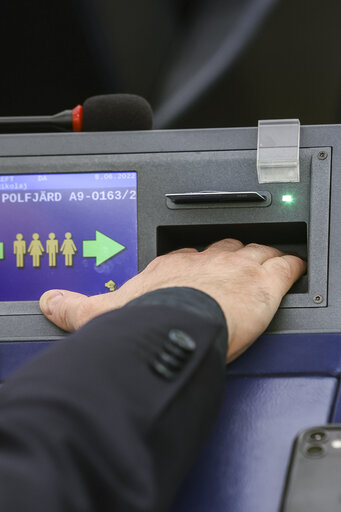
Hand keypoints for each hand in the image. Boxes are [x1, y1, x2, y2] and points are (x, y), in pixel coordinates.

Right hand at [40, 239, 305, 361]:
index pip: (186, 254)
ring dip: (259, 257)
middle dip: (228, 255)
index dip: (194, 261)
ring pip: (254, 252)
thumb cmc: (147, 320)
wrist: (177, 327)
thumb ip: (77, 306)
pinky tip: (292, 269)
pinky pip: (283, 267)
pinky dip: (290, 267)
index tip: (195, 268)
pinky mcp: (262, 284)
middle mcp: (204, 262)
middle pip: (221, 248)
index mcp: (171, 266)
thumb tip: (50, 302)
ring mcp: (235, 269)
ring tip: (265, 262)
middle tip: (232, 267)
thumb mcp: (103, 313)